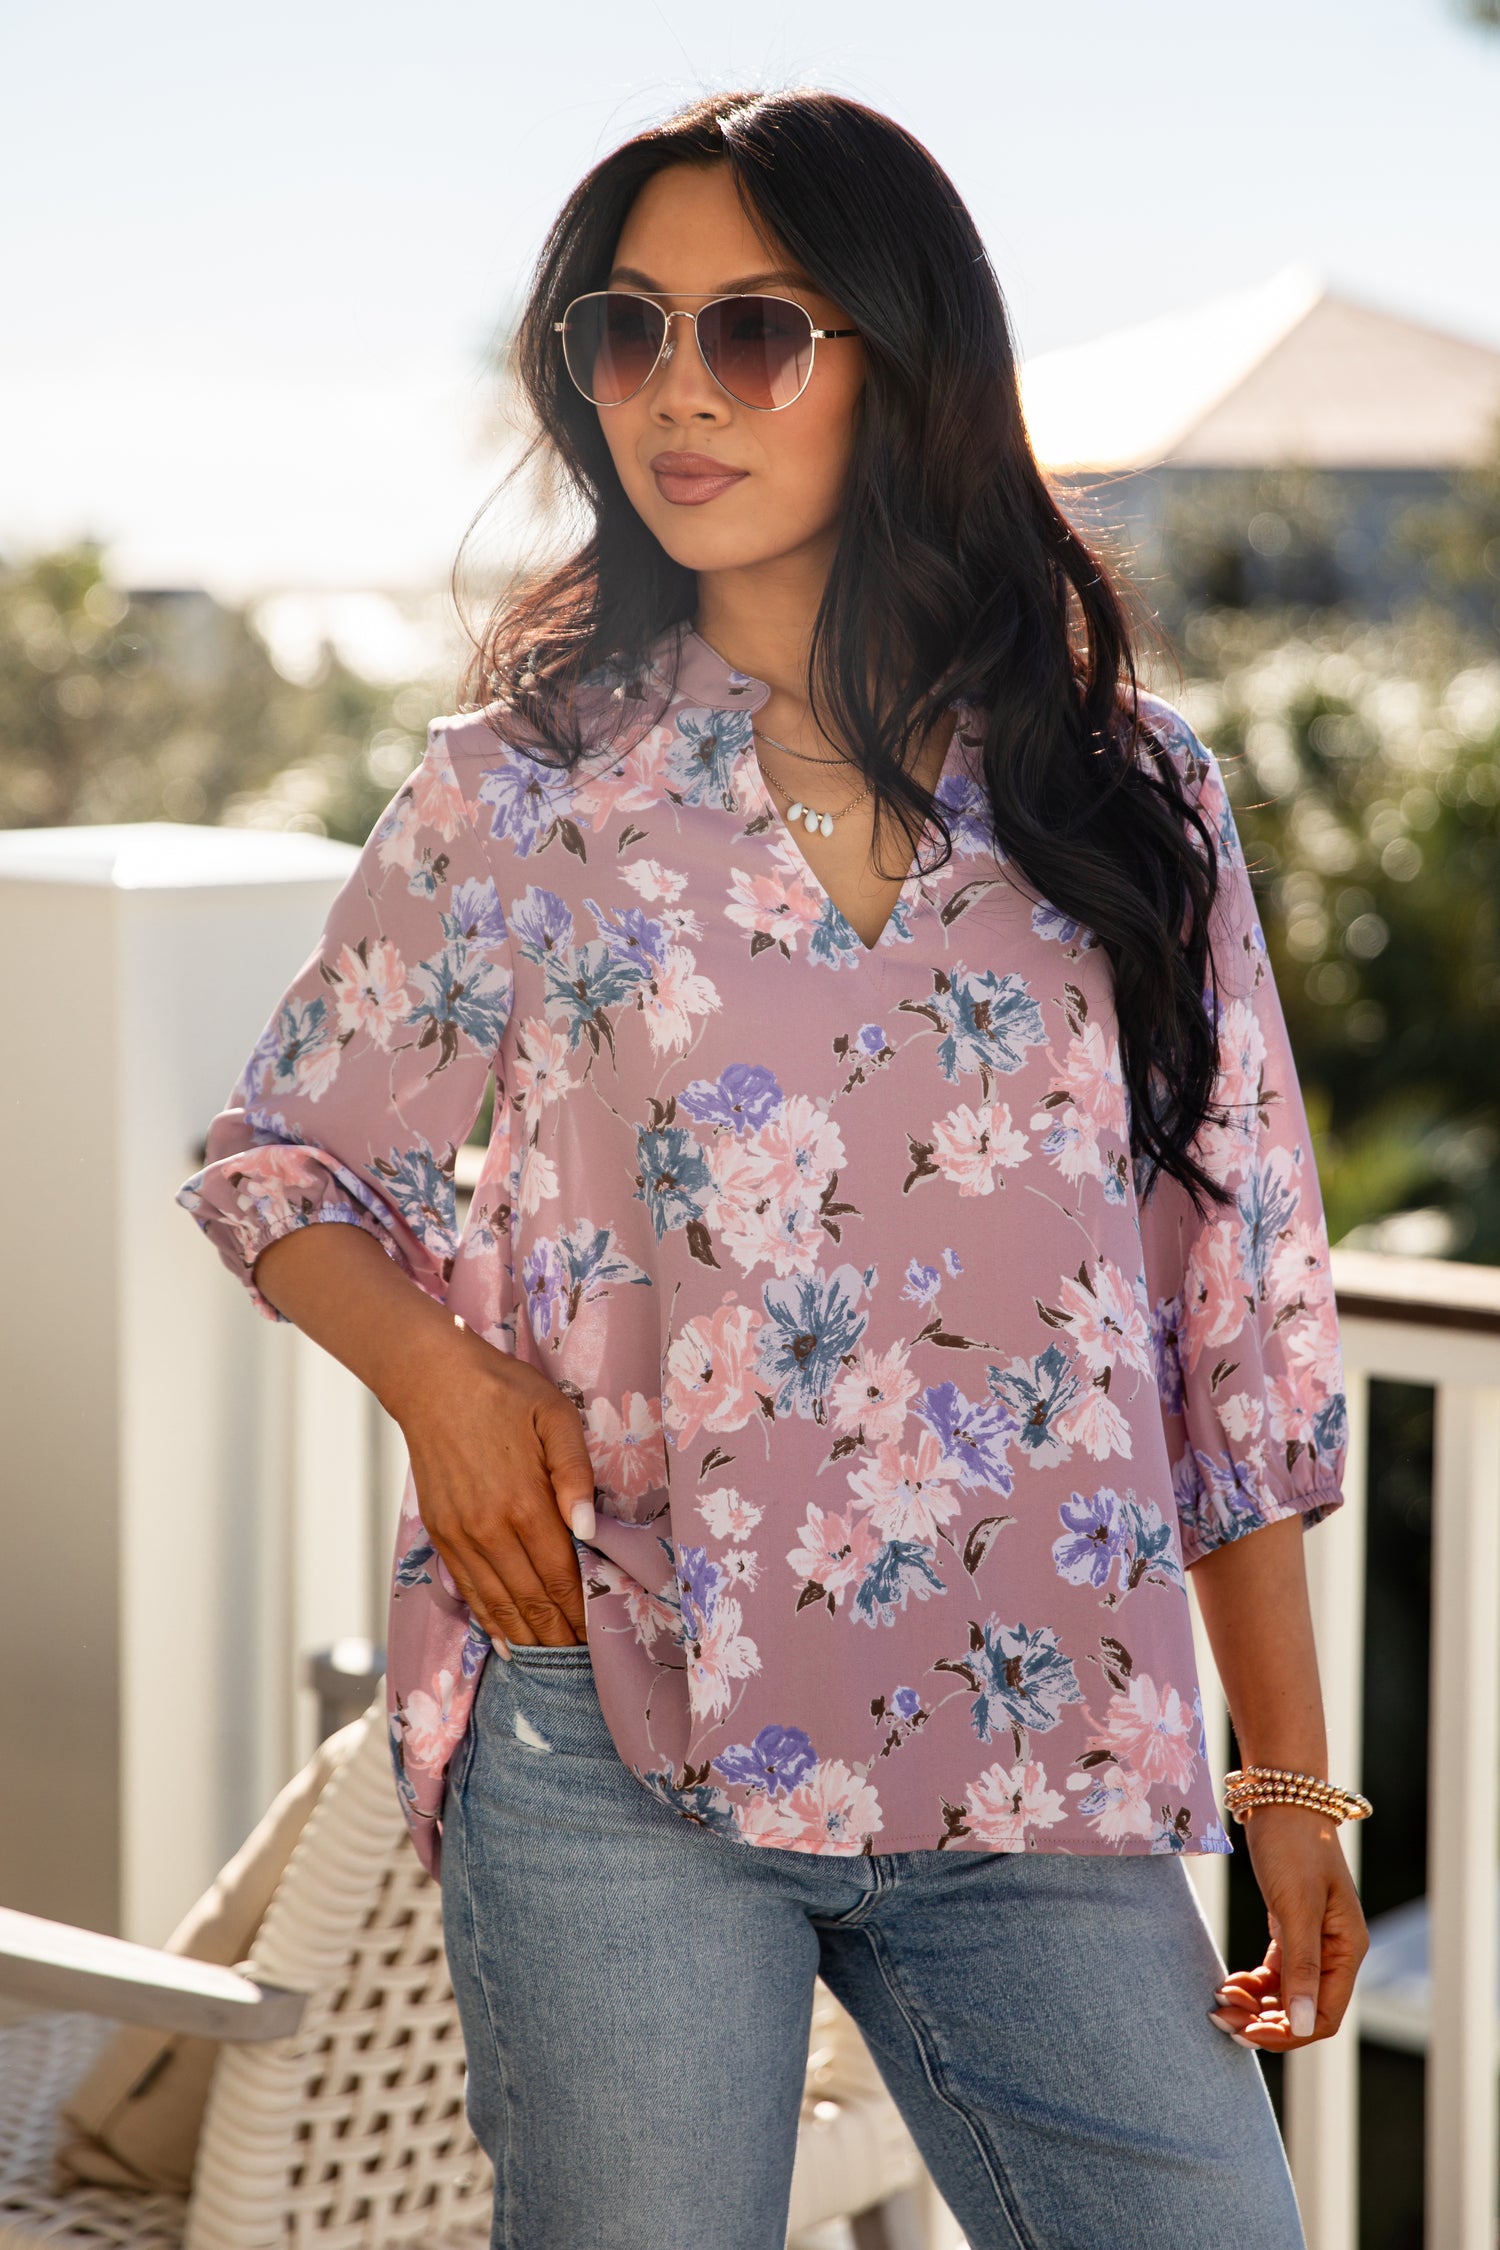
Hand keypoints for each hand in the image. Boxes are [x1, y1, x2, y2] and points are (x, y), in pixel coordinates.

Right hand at [392, 1323, 596, 1649]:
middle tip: (585, 1665)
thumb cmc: (504, 1391)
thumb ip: (575, 1474)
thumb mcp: (555, 1416)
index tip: (603, 1639)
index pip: (562, 1576)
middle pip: (532, 1600)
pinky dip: (489, 1620)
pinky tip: (507, 1641)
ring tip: (553, 1663)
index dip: (583, 1612)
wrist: (432, 1380)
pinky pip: (469, 1590)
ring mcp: (461, 1535)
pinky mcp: (441, 1534)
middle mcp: (490, 1530)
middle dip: (559, 1636)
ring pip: (498, 1604)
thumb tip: (589, 1529)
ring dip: (527, 1637)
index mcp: (525, 1503)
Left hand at [1209, 1806, 1367, 2050]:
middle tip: (1220, 2017)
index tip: (1245, 2032)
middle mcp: (1336, 1951)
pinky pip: (1277, 1972)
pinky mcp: (1292, 1927)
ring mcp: (1315, 1940)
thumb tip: (1301, 2026)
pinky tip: (1230, 1982)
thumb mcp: (1295, 1907)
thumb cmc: (1292, 1847)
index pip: (1324, 2016)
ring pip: (1287, 1994)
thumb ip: (1300, 1967)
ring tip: (1219, 1999)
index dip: (1286, 2033)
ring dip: (1255, 2004)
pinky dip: (1255, 1983)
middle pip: (1303, 2010)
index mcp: (1347, 1950)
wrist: (1280, 1798)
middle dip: (1264, 2021)